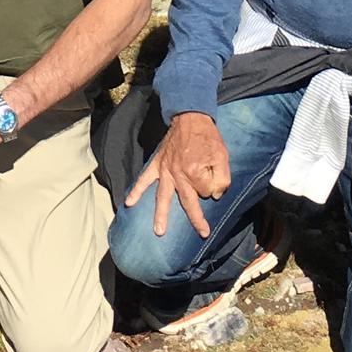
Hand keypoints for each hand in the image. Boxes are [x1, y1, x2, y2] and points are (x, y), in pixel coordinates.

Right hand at [124, 112, 229, 240]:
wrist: (191, 118)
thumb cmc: (208, 137)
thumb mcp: (223, 156)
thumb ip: (222, 178)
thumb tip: (216, 195)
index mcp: (195, 172)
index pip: (206, 192)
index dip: (214, 188)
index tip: (216, 181)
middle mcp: (178, 175)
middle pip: (187, 202)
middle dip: (196, 219)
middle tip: (202, 233)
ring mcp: (166, 170)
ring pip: (162, 197)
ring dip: (161, 215)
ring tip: (159, 231)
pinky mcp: (157, 164)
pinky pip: (144, 179)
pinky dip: (136, 191)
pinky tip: (129, 203)